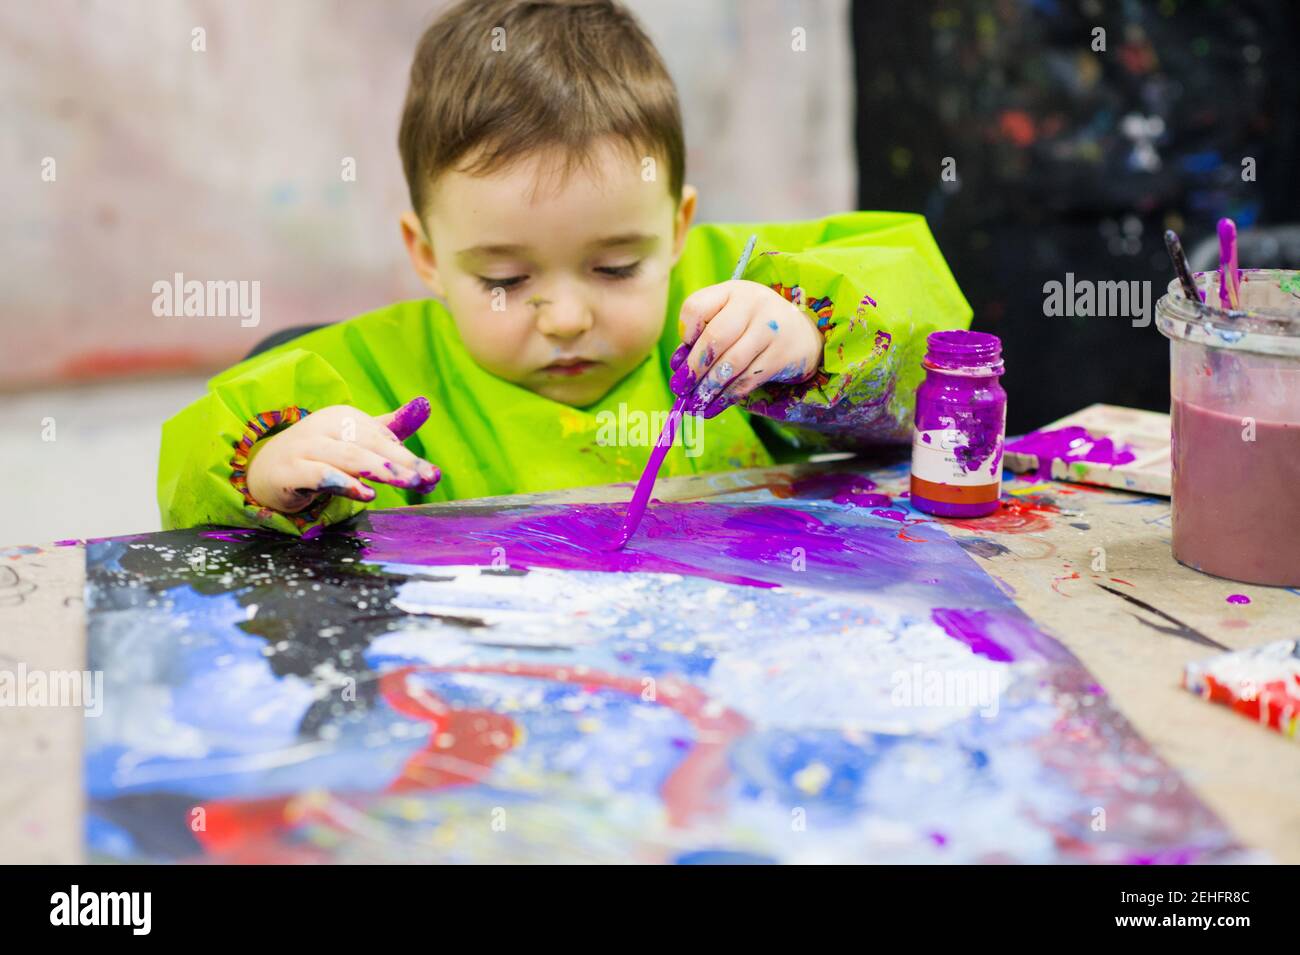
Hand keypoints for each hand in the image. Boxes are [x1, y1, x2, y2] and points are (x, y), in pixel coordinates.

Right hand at [245, 396, 439, 513]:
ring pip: (349, 457)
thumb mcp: (355, 439)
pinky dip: (344, 483)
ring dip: (381, 470)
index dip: (409, 457)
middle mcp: (324, 427)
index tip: (433, 477)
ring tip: (409, 483)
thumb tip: (425, 405)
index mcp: (343, 418)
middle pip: (370, 445)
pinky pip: (319, 475)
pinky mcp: (288, 472)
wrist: (264, 470)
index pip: (382, 437)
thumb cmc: (319, 454)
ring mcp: (304, 448)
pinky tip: (367, 493)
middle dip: (402, 463)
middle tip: (428, 479)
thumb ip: (390, 428)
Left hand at [668, 280, 821, 417]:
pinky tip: (713, 406)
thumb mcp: (728, 316)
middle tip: (680, 388)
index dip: (685, 332)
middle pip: (715, 338)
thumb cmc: (751, 324)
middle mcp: (753, 304)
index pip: (696, 307)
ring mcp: (771, 329)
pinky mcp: (782, 355)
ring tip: (694, 403)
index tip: (683, 350)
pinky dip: (727, 397)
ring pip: (732, 363)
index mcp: (732, 291)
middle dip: (694, 368)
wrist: (801, 331)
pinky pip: (748, 379)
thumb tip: (678, 367)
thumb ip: (702, 335)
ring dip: (709, 388)